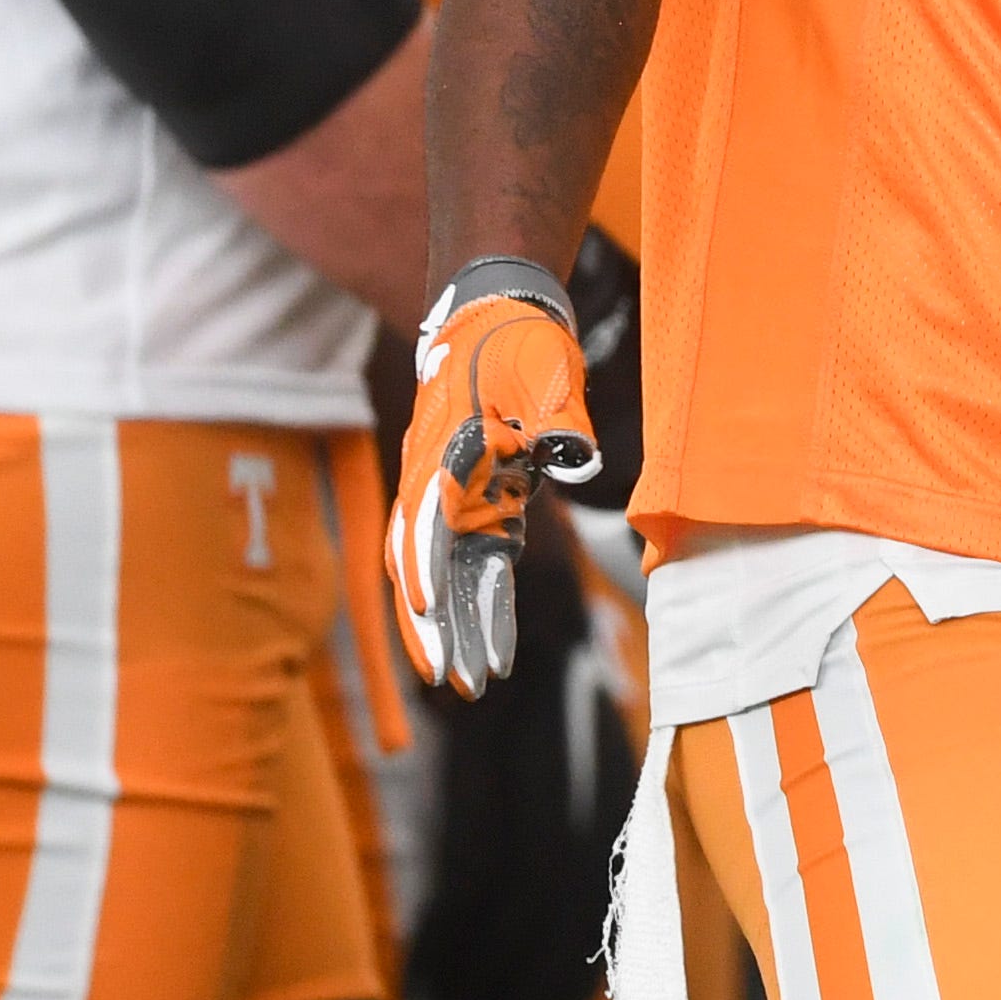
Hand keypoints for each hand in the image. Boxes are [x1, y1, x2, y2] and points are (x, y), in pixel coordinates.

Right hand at [387, 258, 600, 698]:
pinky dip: (485, 610)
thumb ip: (558, 417)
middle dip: (432, 624)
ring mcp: (455, 499)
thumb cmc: (520, 341)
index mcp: (445, 451)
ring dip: (457, 630)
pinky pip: (478, 569)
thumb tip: (577, 457)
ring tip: (475, 685)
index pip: (423, 518)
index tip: (426, 608)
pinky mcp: (482, 507)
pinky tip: (500, 652)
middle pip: (423, 565)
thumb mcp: (545, 371)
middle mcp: (437, 483)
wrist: (504, 315)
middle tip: (451, 679)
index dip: (423, 565)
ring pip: (447, 579)